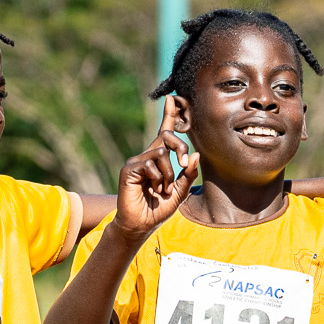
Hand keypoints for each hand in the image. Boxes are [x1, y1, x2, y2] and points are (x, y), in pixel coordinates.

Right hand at [113, 97, 197, 238]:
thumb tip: (195, 154)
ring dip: (168, 175)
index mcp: (159, 159)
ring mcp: (136, 161)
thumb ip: (188, 174)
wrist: (142, 224)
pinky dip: (158, 180)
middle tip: (183, 164)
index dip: (169, 115)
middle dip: (180, 148)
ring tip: (163, 190)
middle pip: (166, 137)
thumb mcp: (180, 192)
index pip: (165, 133)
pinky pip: (150, 165)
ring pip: (161, 154)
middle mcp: (147, 156)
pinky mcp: (129, 169)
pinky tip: (153, 191)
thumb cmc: (159, 208)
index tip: (172, 99)